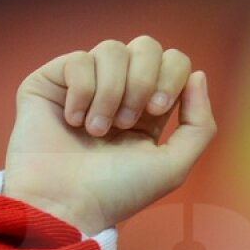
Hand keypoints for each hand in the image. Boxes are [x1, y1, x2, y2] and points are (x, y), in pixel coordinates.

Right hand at [3, 36, 215, 234]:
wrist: (64, 204)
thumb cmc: (117, 192)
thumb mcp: (173, 166)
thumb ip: (199, 125)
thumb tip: (198, 75)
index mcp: (150, 109)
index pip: (174, 62)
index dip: (171, 77)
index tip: (157, 109)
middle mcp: (119, 91)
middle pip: (146, 46)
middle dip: (143, 80)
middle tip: (128, 121)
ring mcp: (85, 84)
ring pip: (112, 49)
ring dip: (111, 93)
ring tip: (97, 131)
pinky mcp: (51, 81)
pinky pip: (78, 60)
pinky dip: (81, 92)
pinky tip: (72, 122)